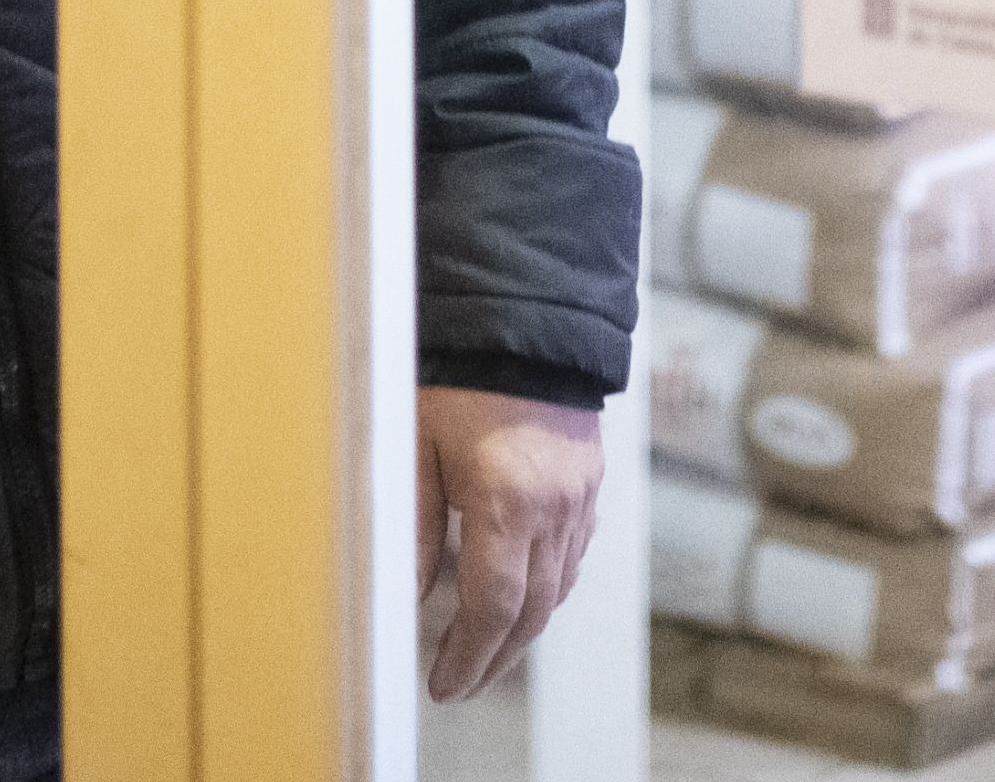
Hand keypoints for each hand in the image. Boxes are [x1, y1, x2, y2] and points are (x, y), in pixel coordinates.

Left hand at [414, 385, 603, 701]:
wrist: (523, 310)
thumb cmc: (456, 370)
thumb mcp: (415, 443)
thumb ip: (411, 526)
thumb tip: (404, 597)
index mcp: (506, 499)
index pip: (492, 606)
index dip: (467, 656)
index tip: (442, 685)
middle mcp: (554, 506)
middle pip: (531, 611)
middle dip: (494, 658)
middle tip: (460, 684)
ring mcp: (579, 495)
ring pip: (558, 588)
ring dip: (522, 629)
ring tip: (484, 653)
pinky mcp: (589, 480)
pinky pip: (572, 554)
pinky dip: (546, 586)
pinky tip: (521, 595)